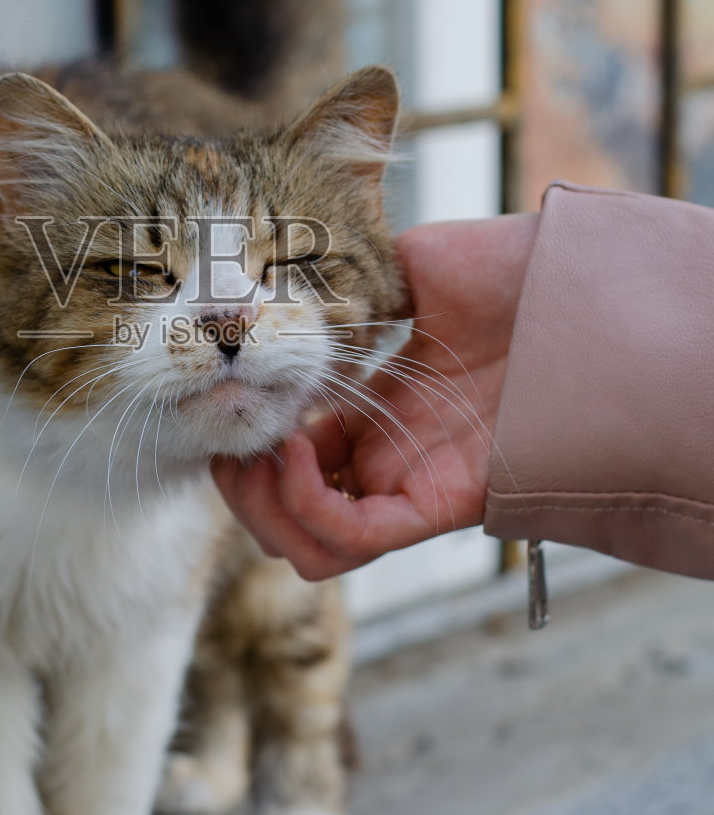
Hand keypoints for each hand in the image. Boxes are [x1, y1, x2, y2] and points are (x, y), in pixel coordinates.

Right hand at [212, 213, 539, 579]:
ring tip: (260, 451)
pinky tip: (295, 447)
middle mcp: (393, 460)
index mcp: (384, 415)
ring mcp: (413, 485)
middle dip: (242, 490)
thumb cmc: (521, 274)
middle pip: (292, 520)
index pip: (294, 461)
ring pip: (312, 548)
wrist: (583, 286)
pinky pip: (350, 538)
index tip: (231, 401)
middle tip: (231, 440)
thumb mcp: (415, 266)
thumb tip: (303, 273)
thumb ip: (356, 279)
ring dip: (263, 509)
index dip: (250, 443)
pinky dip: (305, 504)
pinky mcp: (438, 504)